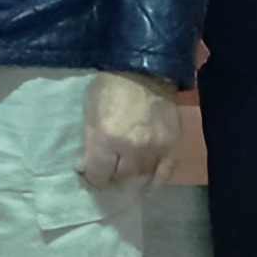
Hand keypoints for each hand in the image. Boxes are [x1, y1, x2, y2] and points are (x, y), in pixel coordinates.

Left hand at [79, 69, 177, 186]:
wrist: (144, 71)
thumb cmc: (110, 86)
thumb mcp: (90, 110)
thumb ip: (89, 141)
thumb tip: (84, 166)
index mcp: (107, 138)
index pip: (98, 173)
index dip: (90, 178)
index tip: (86, 175)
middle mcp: (132, 149)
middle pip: (120, 179)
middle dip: (109, 179)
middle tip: (104, 175)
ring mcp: (155, 150)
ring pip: (142, 180)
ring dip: (130, 182)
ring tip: (122, 180)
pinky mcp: (172, 147)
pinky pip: (164, 174)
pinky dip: (154, 182)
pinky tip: (145, 184)